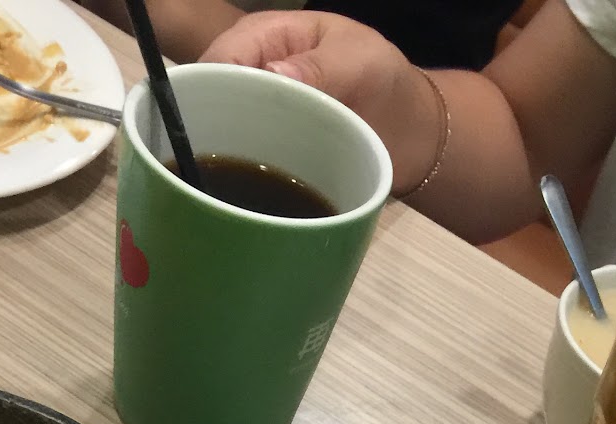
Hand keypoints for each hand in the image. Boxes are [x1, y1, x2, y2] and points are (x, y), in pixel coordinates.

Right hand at [200, 12, 441, 192]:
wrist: (411, 131)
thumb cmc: (384, 81)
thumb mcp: (359, 62)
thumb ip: (320, 67)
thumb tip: (273, 73)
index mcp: (265, 37)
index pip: (220, 58)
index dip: (209, 88)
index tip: (210, 127)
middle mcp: (251, 74)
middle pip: (208, 97)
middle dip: (205, 125)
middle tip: (207, 166)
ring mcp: (255, 114)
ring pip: (218, 130)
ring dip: (220, 154)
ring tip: (218, 185)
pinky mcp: (264, 148)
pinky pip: (240, 158)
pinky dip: (239, 173)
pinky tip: (237, 195)